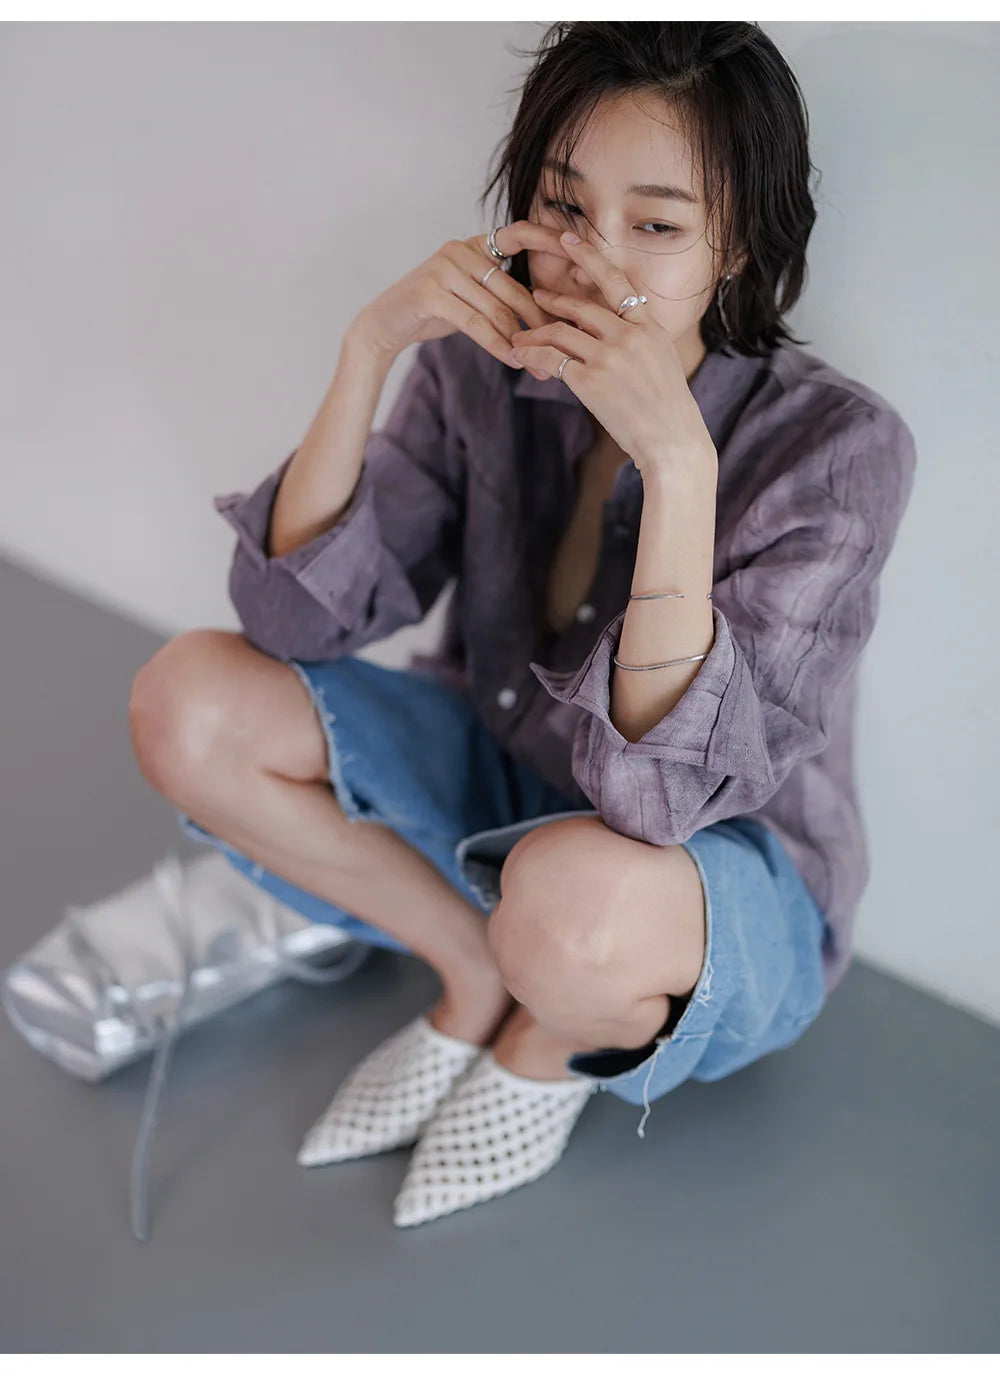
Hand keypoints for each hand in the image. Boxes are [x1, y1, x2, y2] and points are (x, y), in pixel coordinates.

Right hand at [349, 223, 570, 369]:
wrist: (385, 324)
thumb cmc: (433, 311)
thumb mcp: (470, 296)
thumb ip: (500, 295)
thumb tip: (545, 314)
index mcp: (475, 245)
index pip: (520, 233)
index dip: (550, 239)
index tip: (581, 249)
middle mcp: (460, 250)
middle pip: (513, 288)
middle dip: (539, 320)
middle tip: (562, 344)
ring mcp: (444, 268)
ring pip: (496, 308)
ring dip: (520, 340)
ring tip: (538, 363)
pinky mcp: (431, 293)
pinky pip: (475, 323)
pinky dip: (496, 344)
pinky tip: (512, 360)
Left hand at [509, 231, 716, 479]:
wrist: (673, 441)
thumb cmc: (668, 409)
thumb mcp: (661, 362)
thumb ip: (636, 340)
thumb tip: (609, 333)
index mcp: (649, 327)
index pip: (616, 282)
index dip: (590, 258)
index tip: (569, 241)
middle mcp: (629, 336)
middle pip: (581, 307)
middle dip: (553, 301)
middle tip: (534, 297)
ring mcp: (609, 358)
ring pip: (559, 331)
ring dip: (535, 333)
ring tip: (520, 336)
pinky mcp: (590, 382)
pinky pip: (551, 359)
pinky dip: (531, 354)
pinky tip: (521, 355)